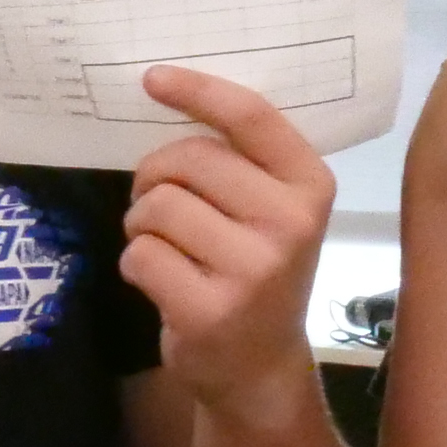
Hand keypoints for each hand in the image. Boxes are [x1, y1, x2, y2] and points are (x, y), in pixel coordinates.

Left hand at [120, 65, 338, 416]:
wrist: (260, 368)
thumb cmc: (256, 272)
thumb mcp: (272, 211)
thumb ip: (242, 162)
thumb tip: (169, 94)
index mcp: (310, 185)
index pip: (250, 117)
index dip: (197, 90)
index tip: (153, 79)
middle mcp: (290, 223)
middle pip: (187, 159)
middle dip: (155, 176)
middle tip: (159, 202)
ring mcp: (252, 270)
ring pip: (157, 206)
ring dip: (143, 225)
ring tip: (167, 248)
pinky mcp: (209, 310)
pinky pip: (140, 255)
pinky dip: (137, 264)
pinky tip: (165, 284)